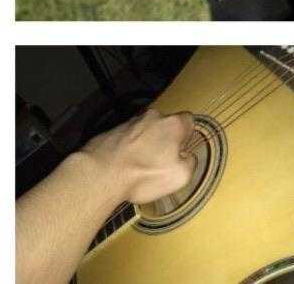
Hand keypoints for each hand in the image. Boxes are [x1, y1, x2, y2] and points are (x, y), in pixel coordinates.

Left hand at [79, 108, 194, 205]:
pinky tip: (126, 164)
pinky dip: (131, 147)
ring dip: (147, 143)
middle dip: (166, 139)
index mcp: (171, 124)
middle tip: (162, 161)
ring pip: (146, 130)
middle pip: (165, 124)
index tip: (183, 150)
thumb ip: (190, 162)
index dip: (188, 135)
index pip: (188, 119)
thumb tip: (187, 156)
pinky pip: (129, 136)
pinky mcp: (114, 129)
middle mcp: (151, 116)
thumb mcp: (180, 176)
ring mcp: (131, 121)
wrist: (103, 172)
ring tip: (141, 166)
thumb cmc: (144, 175)